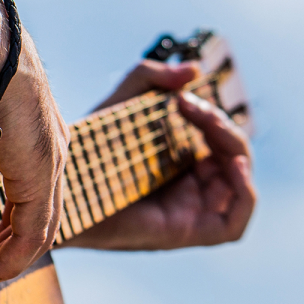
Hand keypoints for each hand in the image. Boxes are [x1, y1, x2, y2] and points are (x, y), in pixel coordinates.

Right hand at [0, 0, 67, 290]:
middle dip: (4, 251)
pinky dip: (4, 261)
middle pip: (39, 219)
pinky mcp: (41, 175)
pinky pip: (29, 235)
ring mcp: (51, 163)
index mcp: (36, 136)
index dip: (6, 227)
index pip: (32, 195)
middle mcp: (52, 151)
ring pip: (38, 233)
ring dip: (1, 263)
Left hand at [63, 60, 255, 249]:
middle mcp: (188, 190)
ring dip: (234, 149)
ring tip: (208, 124)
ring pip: (240, 185)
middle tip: (190, 105)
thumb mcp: (121, 102)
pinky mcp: (184, 233)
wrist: (58, 187)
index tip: (185, 97)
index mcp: (179, 164)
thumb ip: (151, 77)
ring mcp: (188, 213)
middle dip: (221, 126)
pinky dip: (245, 194)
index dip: (214, 119)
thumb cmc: (87, 149)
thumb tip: (193, 70)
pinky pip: (232, 225)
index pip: (220, 143)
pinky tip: (233, 164)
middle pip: (233, 160)